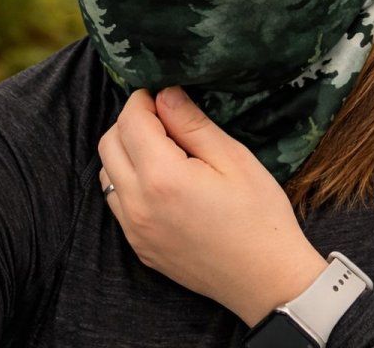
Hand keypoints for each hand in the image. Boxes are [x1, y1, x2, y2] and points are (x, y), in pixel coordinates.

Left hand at [98, 86, 328, 326]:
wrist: (266, 280)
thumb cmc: (259, 216)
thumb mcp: (233, 159)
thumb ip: (193, 124)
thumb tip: (165, 94)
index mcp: (162, 177)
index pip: (130, 121)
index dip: (143, 99)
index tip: (163, 93)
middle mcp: (137, 204)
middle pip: (108, 145)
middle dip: (129, 122)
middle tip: (164, 118)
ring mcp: (135, 231)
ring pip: (107, 174)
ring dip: (125, 152)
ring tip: (163, 149)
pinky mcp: (139, 248)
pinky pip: (118, 204)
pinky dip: (128, 182)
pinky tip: (162, 181)